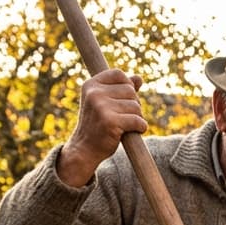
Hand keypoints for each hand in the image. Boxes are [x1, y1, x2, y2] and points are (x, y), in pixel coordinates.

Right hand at [56, 70, 147, 186]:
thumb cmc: (97, 124)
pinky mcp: (110, 122)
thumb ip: (121, 89)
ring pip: (136, 106)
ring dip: (136, 118)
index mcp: (91, 85)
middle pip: (130, 91)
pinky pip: (137, 120)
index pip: (119, 74)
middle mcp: (94, 93)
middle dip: (133, 105)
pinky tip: (132, 132)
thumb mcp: (104, 102)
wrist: (85, 149)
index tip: (121, 100)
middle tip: (122, 117)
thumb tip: (139, 78)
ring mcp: (101, 107)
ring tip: (123, 125)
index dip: (127, 86)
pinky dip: (140, 127)